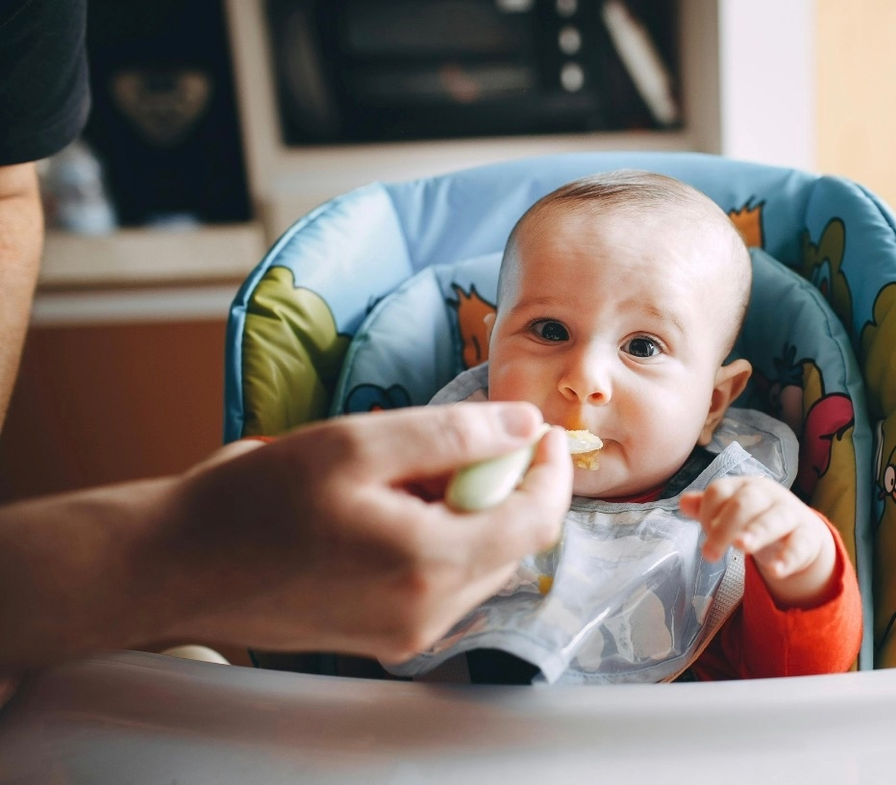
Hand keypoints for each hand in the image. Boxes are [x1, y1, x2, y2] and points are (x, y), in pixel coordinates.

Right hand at [0, 402, 572, 670]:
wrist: (176, 567)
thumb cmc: (254, 502)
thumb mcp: (355, 444)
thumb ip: (452, 434)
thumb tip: (523, 427)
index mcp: (429, 565)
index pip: (537, 521)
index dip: (552, 471)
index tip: (544, 430)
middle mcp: (429, 613)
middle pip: (511, 542)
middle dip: (502, 485)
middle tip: (459, 441)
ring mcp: (408, 633)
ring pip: (479, 561)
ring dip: (467, 510)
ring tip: (407, 474)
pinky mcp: (386, 636)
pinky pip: (443, 580)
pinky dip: (437, 536)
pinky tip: (388, 508)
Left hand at [680, 476, 836, 608]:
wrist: (802, 530)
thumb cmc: (756, 518)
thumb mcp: (731, 512)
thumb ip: (707, 509)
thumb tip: (683, 503)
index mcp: (743, 487)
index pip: (720, 491)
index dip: (707, 512)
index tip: (704, 532)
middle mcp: (767, 495)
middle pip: (745, 502)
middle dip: (725, 526)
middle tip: (709, 553)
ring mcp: (789, 514)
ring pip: (775, 519)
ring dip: (757, 532)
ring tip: (741, 547)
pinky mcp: (808, 536)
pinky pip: (799, 545)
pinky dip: (788, 558)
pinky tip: (776, 571)